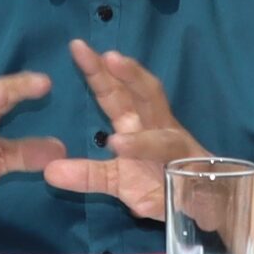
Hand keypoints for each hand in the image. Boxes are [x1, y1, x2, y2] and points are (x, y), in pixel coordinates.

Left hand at [40, 41, 206, 220]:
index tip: (77, 47)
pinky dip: (162, 197)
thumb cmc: (160, 183)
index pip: (118, 91)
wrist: (204, 206)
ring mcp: (181, 157)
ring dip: (143, 142)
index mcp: (140, 124)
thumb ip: (86, 173)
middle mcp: (162, 130)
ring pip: (166, 142)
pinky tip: (143, 202)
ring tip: (117, 144)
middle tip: (108, 58)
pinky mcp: (191, 187)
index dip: (99, 71)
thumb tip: (49, 171)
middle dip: (131, 76)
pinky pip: (178, 187)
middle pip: (148, 96)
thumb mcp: (116, 180)